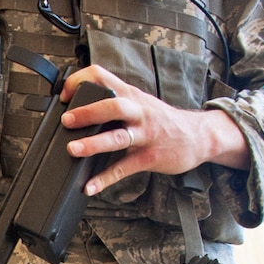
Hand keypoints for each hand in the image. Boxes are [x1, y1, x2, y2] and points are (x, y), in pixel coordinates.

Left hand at [61, 64, 249, 194]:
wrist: (199, 136)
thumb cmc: (162, 121)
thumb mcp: (140, 103)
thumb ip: (114, 103)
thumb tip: (80, 109)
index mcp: (130, 95)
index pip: (102, 76)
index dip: (80, 81)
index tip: (64, 94)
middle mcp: (138, 112)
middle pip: (112, 106)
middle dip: (88, 112)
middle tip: (66, 120)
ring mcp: (145, 135)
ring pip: (118, 137)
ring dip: (94, 144)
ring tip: (73, 150)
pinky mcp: (150, 157)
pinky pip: (124, 168)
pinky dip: (105, 179)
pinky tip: (90, 186)